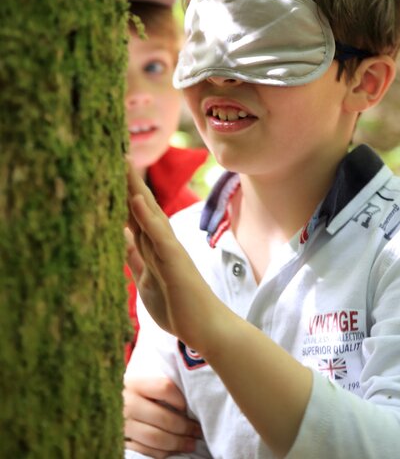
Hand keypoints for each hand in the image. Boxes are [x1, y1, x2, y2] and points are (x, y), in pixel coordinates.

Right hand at [124, 376, 201, 457]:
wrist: (103, 405)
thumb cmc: (133, 393)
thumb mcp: (142, 383)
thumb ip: (159, 386)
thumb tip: (191, 397)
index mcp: (134, 383)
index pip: (164, 388)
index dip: (180, 399)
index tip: (188, 407)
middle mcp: (126, 403)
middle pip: (163, 417)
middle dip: (185, 427)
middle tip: (198, 431)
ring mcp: (122, 425)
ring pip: (155, 437)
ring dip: (177, 442)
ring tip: (191, 443)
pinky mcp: (120, 442)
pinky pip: (145, 451)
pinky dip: (163, 452)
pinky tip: (173, 450)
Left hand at [125, 161, 227, 354]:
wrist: (206, 328)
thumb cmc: (179, 306)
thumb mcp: (147, 281)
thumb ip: (135, 259)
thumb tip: (120, 238)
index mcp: (154, 248)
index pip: (135, 216)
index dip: (122, 195)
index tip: (109, 172)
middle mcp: (162, 244)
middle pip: (142, 207)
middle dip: (128, 182)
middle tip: (116, 155)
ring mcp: (170, 250)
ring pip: (150, 214)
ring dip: (136, 190)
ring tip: (124, 165)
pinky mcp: (175, 262)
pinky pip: (158, 236)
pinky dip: (147, 217)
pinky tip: (137, 200)